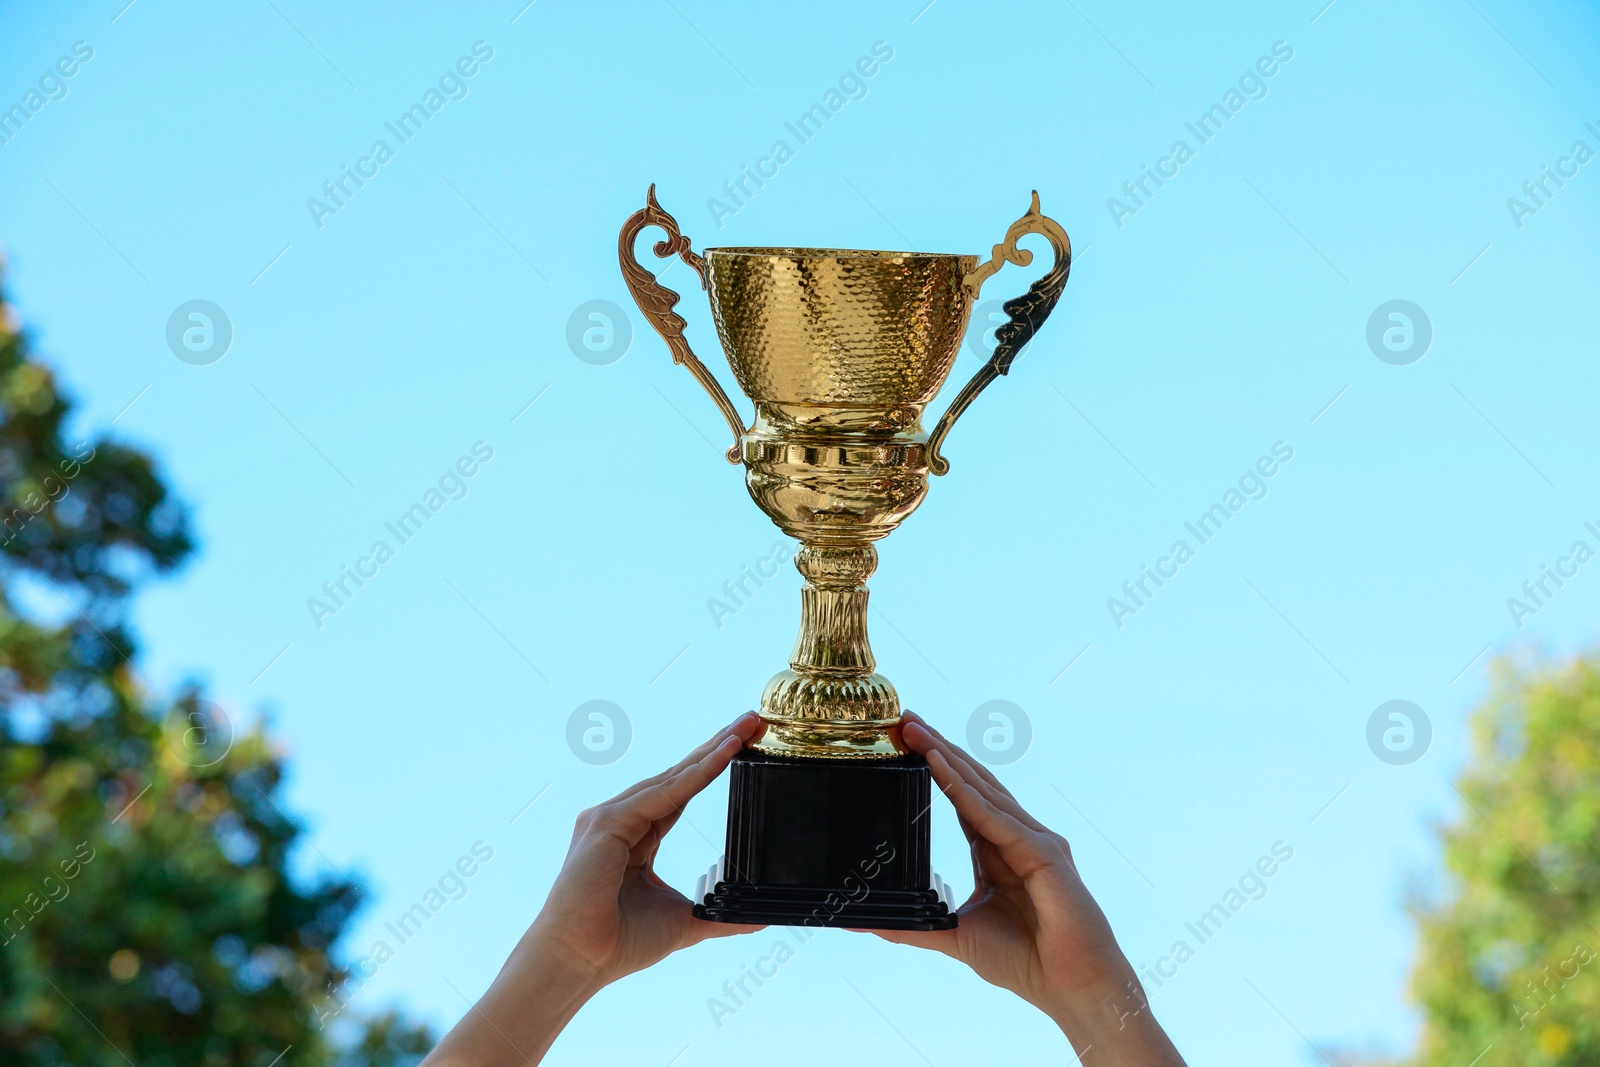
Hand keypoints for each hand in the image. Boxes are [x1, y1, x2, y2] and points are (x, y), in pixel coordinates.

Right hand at [528, 711, 764, 985]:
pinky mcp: (608, 822)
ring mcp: (610, 817)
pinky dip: (696, 774)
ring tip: (744, 729)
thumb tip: (757, 919)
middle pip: (678, 776)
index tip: (745, 743)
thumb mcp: (684, 921)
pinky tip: (724, 755)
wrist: (582, 961)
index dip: (712, 767)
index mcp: (635, 837)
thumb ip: (719, 915)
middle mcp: (620, 819)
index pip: (681, 792)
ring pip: (671, 778)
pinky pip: (662, 793)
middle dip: (716, 747)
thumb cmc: (620, 943)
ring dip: (711, 752)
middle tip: (752, 720)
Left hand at [874, 712, 1185, 1064]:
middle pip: (972, 782)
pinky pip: (994, 816)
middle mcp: (1017, 837)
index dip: (935, 768)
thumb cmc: (1025, 962)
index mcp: (997, 851)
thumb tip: (861, 921)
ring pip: (983, 789)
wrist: (1071, 989)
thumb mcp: (954, 934)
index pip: (961, 799)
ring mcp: (1033, 840)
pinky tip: (939, 766)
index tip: (905, 742)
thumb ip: (911, 926)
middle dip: (938, 749)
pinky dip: (964, 790)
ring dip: (948, 757)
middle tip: (904, 719)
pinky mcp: (1043, 851)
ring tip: (916, 732)